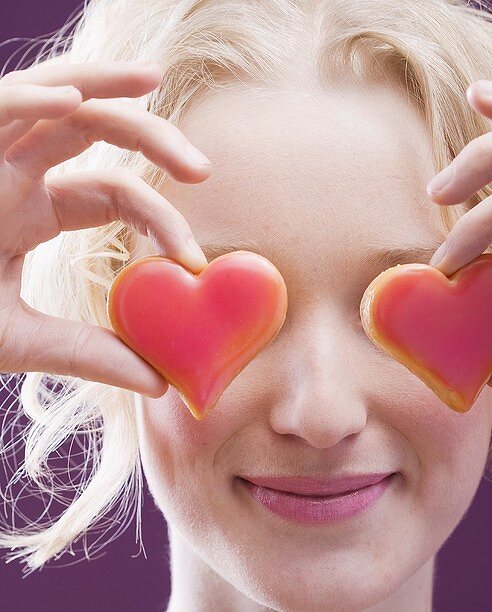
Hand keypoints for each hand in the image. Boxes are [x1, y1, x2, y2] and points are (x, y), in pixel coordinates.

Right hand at [0, 58, 210, 395]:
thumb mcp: (22, 340)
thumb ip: (87, 354)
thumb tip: (161, 383)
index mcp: (31, 212)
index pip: (114, 196)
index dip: (160, 220)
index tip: (193, 261)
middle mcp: (13, 173)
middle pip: (95, 133)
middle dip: (153, 138)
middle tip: (203, 169)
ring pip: (53, 96)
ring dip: (103, 82)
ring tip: (151, 79)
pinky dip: (31, 96)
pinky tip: (73, 99)